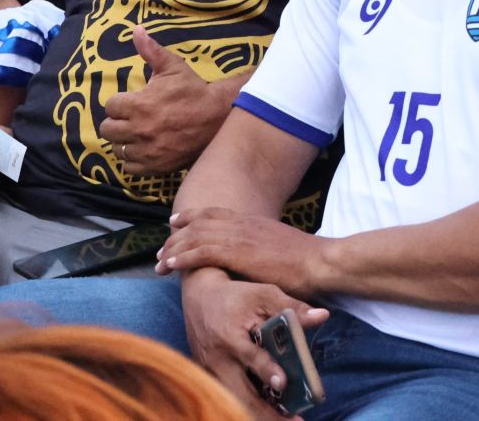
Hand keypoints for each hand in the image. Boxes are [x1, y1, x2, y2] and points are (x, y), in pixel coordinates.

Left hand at [99, 26, 225, 175]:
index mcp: (138, 105)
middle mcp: (139, 130)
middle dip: (116, 122)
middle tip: (129, 119)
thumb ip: (150, 50)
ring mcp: (147, 150)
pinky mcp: (156, 166)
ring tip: (136, 134)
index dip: (119, 103)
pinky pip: (131, 168)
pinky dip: (133, 161)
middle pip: (107, 130)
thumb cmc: (193, 90)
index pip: (110, 106)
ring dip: (123, 141)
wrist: (217, 118)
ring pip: (118, 150)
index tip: (131, 102)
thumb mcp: (172, 67)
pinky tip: (142, 149)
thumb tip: (136, 30)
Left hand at [158, 207, 328, 298]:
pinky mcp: (236, 253)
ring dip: (173, 249)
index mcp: (251, 221)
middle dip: (176, 236)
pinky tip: (170, 266)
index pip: (214, 213)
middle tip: (161, 248)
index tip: (175, 222)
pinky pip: (200, 252)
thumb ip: (265, 249)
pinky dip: (182, 258)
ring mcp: (237, 236)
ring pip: (194, 237)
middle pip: (198, 224)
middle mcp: (241, 223)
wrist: (320, 261)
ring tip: (158, 262)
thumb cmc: (307, 261)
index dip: (192, 217)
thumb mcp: (280, 248)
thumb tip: (261, 258)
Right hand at [180, 269, 329, 417]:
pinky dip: (248, 407)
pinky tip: (269, 413)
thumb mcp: (264, 294)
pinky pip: (230, 397)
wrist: (198, 296)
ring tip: (285, 420)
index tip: (283, 382)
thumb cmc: (235, 295)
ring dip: (259, 414)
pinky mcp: (209, 378)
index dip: (267, 370)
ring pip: (235, 401)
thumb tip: (323, 316)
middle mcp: (218, 359)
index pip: (250, 357)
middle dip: (267, 413)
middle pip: (240, 394)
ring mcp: (211, 372)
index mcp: (230, 336)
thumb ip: (292, 308)